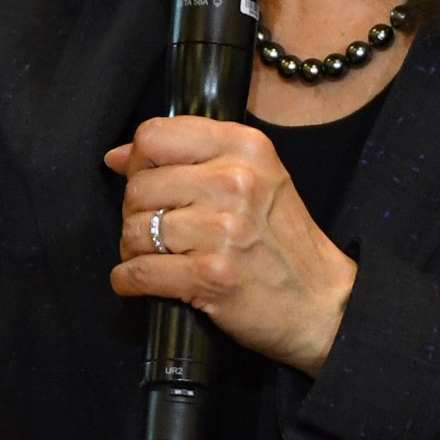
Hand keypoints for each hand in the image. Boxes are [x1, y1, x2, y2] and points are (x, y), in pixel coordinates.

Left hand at [104, 116, 357, 374]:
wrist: (322, 303)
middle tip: (157, 230)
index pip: (155, 135)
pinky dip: (129, 281)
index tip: (149, 181)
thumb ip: (190, 158)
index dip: (140, 161)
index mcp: (245, 148)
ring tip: (158, 257)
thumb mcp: (255, 179)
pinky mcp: (210, 275)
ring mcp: (223, 230)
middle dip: (136, 212)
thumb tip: (117, 157)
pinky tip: (141, 283)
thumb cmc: (284, 242)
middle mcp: (235, 182)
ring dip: (134, 249)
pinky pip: (138, 272)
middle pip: (139, 185)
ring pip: (135, 229)